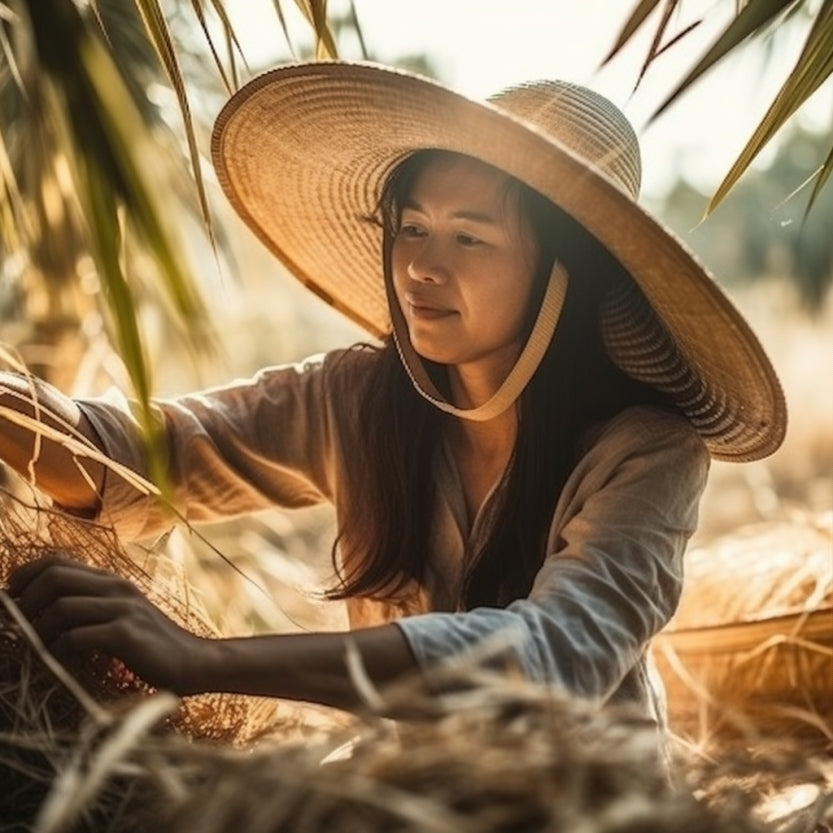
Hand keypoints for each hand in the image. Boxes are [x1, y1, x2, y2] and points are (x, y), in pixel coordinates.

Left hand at [7, 554, 206, 695]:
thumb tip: (44, 613)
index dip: (26, 573)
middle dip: (24, 600)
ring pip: (62, 606)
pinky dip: (58, 649)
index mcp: (112, 581)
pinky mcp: (127, 634)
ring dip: (36, 630)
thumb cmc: (151, 646)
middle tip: (12, 624)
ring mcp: (124, 608)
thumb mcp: (120, 617)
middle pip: (55, 577)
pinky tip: (58, 660)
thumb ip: (91, 610)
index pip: (59, 561)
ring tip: (31, 647)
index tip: (10, 596)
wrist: (193, 662)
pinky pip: (78, 636)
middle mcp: (117, 587)